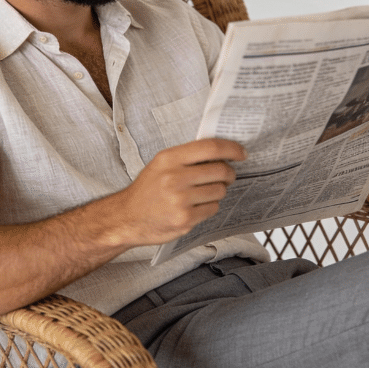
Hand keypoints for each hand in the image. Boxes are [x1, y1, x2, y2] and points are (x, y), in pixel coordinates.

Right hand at [106, 138, 244, 247]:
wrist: (126, 217)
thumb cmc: (147, 189)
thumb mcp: (161, 164)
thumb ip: (187, 157)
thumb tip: (221, 152)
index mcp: (169, 158)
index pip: (210, 147)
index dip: (231, 149)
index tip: (242, 153)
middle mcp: (174, 177)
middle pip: (220, 170)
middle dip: (228, 173)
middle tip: (226, 176)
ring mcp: (180, 200)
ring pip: (219, 191)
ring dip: (218, 191)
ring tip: (203, 193)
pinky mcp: (185, 219)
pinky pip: (213, 209)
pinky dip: (209, 207)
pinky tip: (196, 206)